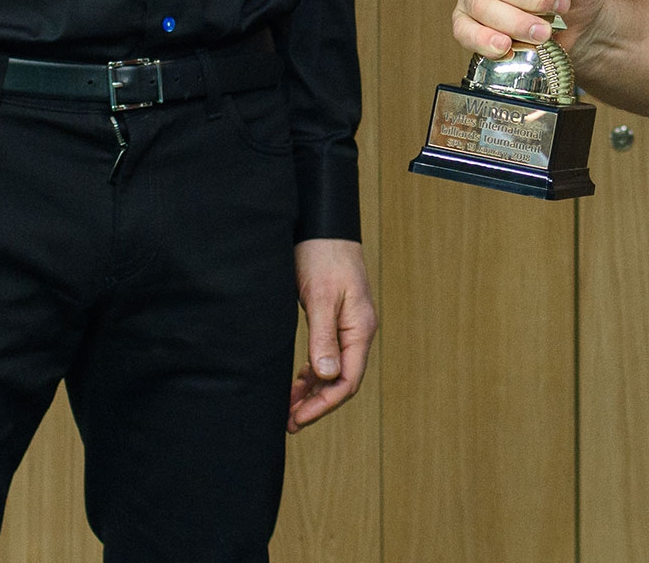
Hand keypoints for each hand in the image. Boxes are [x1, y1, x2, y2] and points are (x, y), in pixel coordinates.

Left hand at [289, 238, 376, 432]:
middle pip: (342, 380)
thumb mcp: (319, 297)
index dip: (323, 404)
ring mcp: (348, 326)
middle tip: (289, 421)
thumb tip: (326, 376)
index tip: (298, 418)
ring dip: (313, 391)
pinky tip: (296, 382)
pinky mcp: (336, 320)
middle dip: (316, 403)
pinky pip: (328, 356)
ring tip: (289, 408)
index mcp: (360, 328)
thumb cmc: (323, 257)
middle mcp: (358, 331)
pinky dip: (312, 373)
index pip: (348, 380)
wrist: (324, 227)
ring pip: (334, 370)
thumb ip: (323, 337)